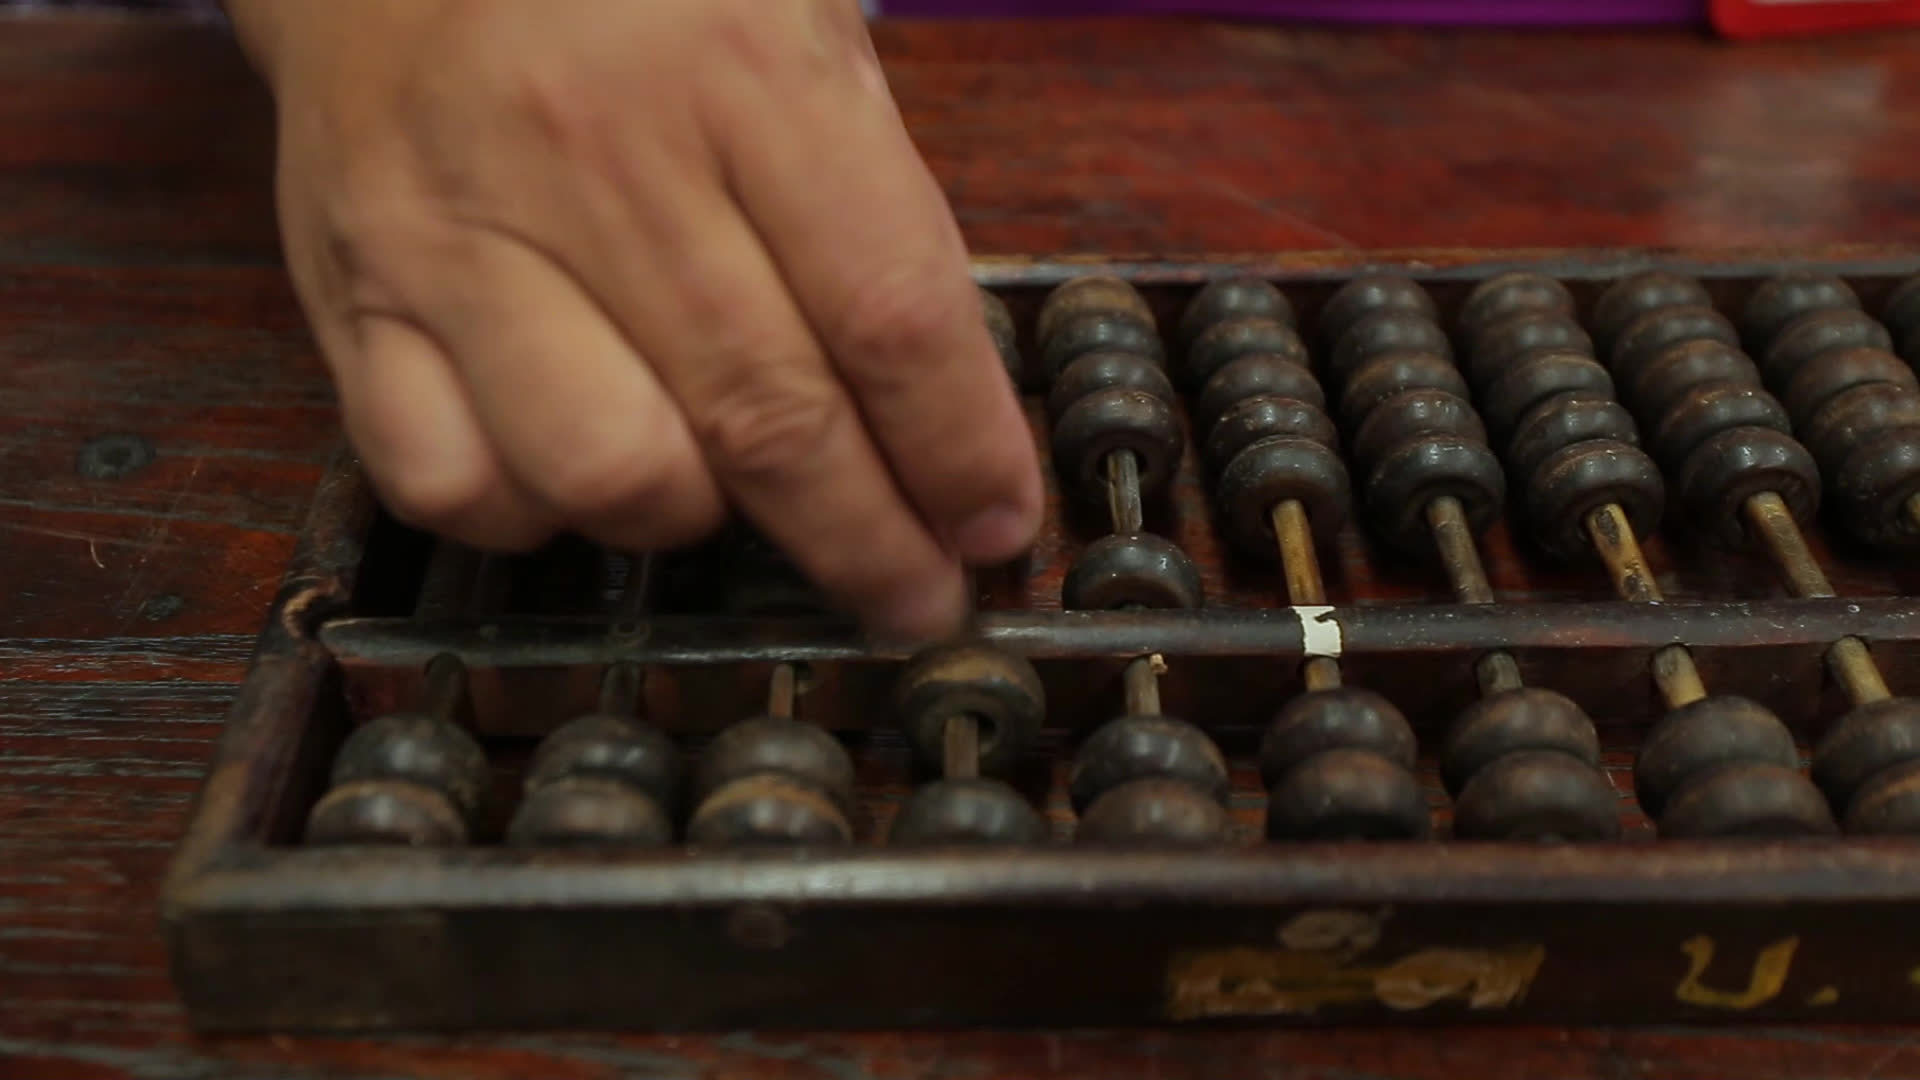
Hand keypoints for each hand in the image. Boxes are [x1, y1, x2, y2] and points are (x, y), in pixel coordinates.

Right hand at [225, 0, 1041, 638]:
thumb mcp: (800, 25)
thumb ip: (874, 204)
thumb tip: (955, 417)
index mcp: (742, 65)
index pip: (889, 316)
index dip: (958, 452)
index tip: (994, 525)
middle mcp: (597, 152)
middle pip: (769, 421)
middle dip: (870, 545)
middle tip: (916, 599)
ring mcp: (458, 234)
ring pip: (608, 476)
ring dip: (698, 525)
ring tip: (735, 502)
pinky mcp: (352, 298)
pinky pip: (453, 486)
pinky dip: (536, 518)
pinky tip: (580, 477)